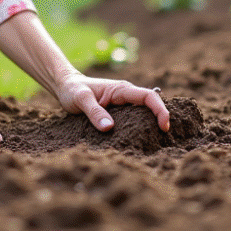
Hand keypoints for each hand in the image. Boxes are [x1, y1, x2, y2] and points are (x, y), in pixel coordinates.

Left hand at [55, 73, 169, 132]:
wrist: (66, 86)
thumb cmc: (73, 90)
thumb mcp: (81, 100)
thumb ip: (94, 112)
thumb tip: (109, 128)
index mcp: (121, 90)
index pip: (148, 96)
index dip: (160, 110)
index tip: (164, 126)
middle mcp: (126, 95)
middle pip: (150, 106)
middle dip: (160, 120)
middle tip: (164, 140)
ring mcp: (123, 104)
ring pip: (143, 113)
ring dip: (151, 125)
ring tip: (155, 144)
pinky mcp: (119, 112)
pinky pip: (133, 119)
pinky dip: (139, 128)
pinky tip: (139, 142)